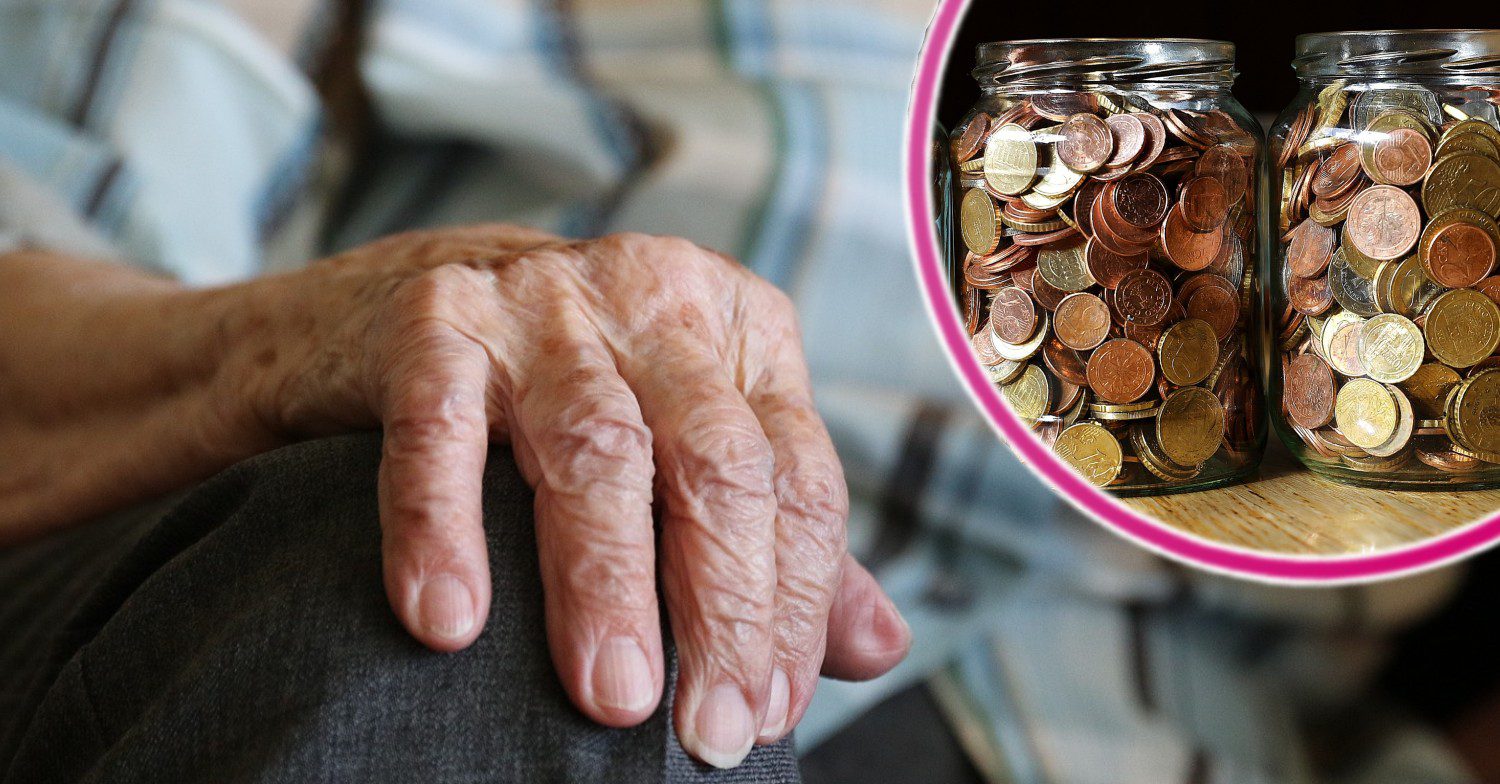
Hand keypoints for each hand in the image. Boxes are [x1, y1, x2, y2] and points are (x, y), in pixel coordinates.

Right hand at [228, 225, 910, 765]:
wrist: (414, 308)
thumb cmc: (580, 395)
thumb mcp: (692, 444)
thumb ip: (778, 540)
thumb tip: (880, 647)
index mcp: (745, 332)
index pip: (797, 478)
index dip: (792, 604)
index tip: (767, 710)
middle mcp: (658, 301)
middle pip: (717, 464)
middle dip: (721, 608)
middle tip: (707, 729)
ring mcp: (545, 302)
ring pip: (598, 448)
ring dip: (609, 585)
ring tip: (612, 697)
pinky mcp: (436, 318)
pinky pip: (441, 427)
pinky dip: (445, 528)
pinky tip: (451, 621)